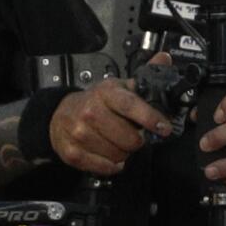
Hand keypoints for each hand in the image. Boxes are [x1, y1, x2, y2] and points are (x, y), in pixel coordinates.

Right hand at [49, 78, 172, 176]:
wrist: (61, 114)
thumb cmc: (95, 102)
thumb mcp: (119, 87)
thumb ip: (144, 76)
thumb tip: (164, 58)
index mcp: (105, 93)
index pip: (130, 105)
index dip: (150, 118)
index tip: (164, 128)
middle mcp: (90, 112)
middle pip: (129, 138)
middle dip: (137, 140)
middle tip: (133, 135)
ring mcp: (80, 133)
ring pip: (118, 155)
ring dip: (123, 152)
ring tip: (117, 142)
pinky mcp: (73, 152)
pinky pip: (104, 166)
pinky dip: (111, 165)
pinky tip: (109, 155)